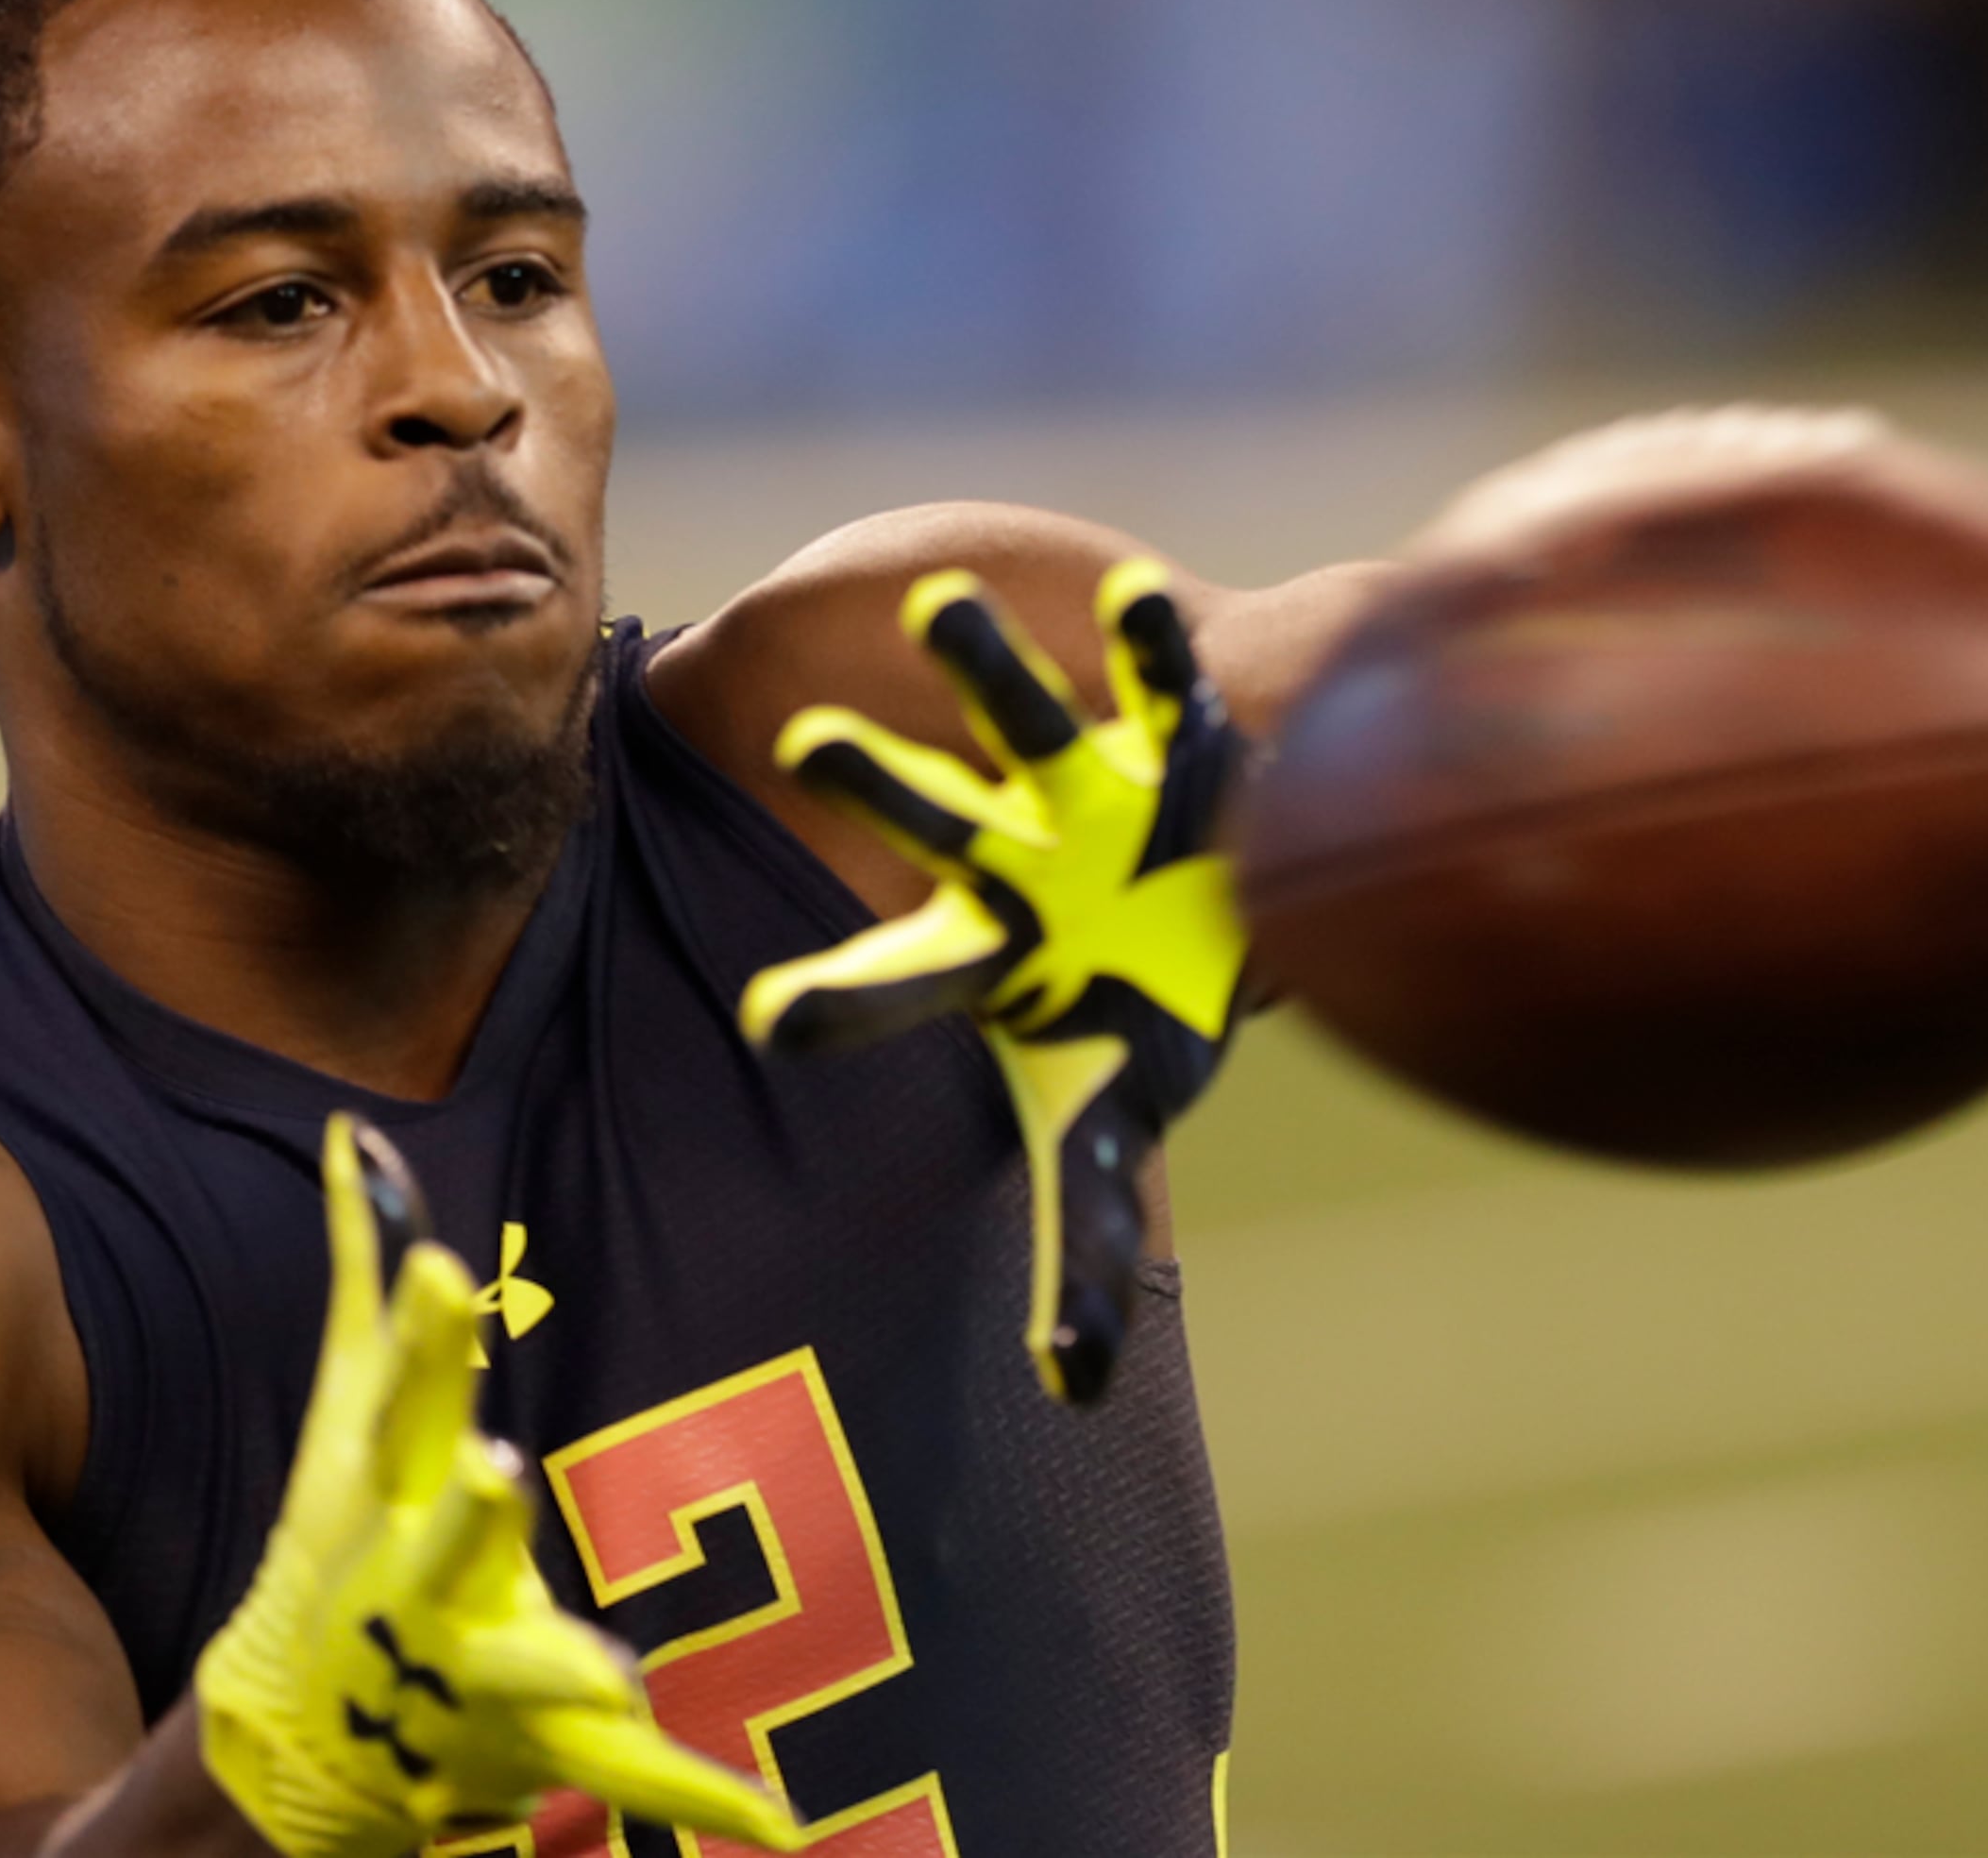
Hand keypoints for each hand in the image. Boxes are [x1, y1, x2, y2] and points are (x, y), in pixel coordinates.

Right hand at [195, 1121, 798, 1857]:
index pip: (403, 1397)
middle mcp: (419, 1582)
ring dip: (559, 1670)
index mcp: (386, 1493)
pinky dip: (696, 1797)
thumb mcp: (347, 1415)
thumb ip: (365, 1273)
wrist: (302, 1739)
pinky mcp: (532, 1745)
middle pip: (450, 1535)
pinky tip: (779, 1817)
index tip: (449, 1269)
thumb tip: (354, 1133)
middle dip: (468, 1510)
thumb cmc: (338, 1545)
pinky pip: (623, 1776)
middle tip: (495, 1470)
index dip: (425, 1334)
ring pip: (521, 1672)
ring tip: (614, 1674)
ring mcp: (469, 1671)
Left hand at [739, 559, 1245, 1403]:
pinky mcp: (1171, 735)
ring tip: (946, 600)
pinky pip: (1159, 679)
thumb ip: (1083, 1245)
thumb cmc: (1138, 1010)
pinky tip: (1144, 594)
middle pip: (932, 823)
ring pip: (1023, 720)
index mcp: (983, 952)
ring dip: (989, 668)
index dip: (840, 1003)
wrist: (1221, 886)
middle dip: (881, 787)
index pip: (895, 984)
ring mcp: (1087, 787)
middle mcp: (1013, 855)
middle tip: (807, 745)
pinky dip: (1153, 643)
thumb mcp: (1104, 1123)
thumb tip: (1071, 1393)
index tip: (766, 1020)